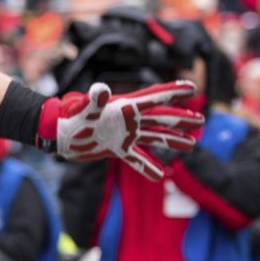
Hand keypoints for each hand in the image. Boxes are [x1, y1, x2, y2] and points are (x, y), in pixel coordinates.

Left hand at [40, 81, 204, 180]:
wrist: (59, 133)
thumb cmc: (71, 116)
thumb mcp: (85, 107)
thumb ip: (95, 98)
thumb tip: (102, 89)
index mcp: (124, 107)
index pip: (153, 97)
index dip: (172, 91)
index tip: (191, 86)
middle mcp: (128, 120)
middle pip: (160, 118)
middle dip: (180, 118)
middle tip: (200, 119)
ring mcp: (124, 135)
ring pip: (154, 137)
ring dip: (172, 140)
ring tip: (192, 144)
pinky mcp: (116, 149)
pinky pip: (136, 159)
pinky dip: (147, 166)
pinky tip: (161, 175)